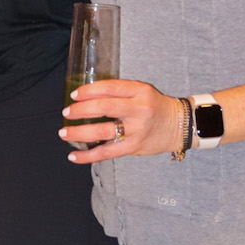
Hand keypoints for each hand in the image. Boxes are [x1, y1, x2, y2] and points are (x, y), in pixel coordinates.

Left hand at [61, 80, 186, 162]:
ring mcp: (136, 130)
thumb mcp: (142, 91)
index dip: (89, 91)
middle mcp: (139, 110)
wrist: (180, 125)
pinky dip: (88, 156)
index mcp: (140, 92)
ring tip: (64, 133)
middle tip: (66, 112)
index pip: (110, 88)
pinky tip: (73, 156)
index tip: (74, 95)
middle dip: (81, 110)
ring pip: (102, 132)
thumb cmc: (155, 106)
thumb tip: (86, 96)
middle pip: (104, 108)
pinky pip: (106, 153)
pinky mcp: (133, 147)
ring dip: (79, 133)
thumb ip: (119, 92)